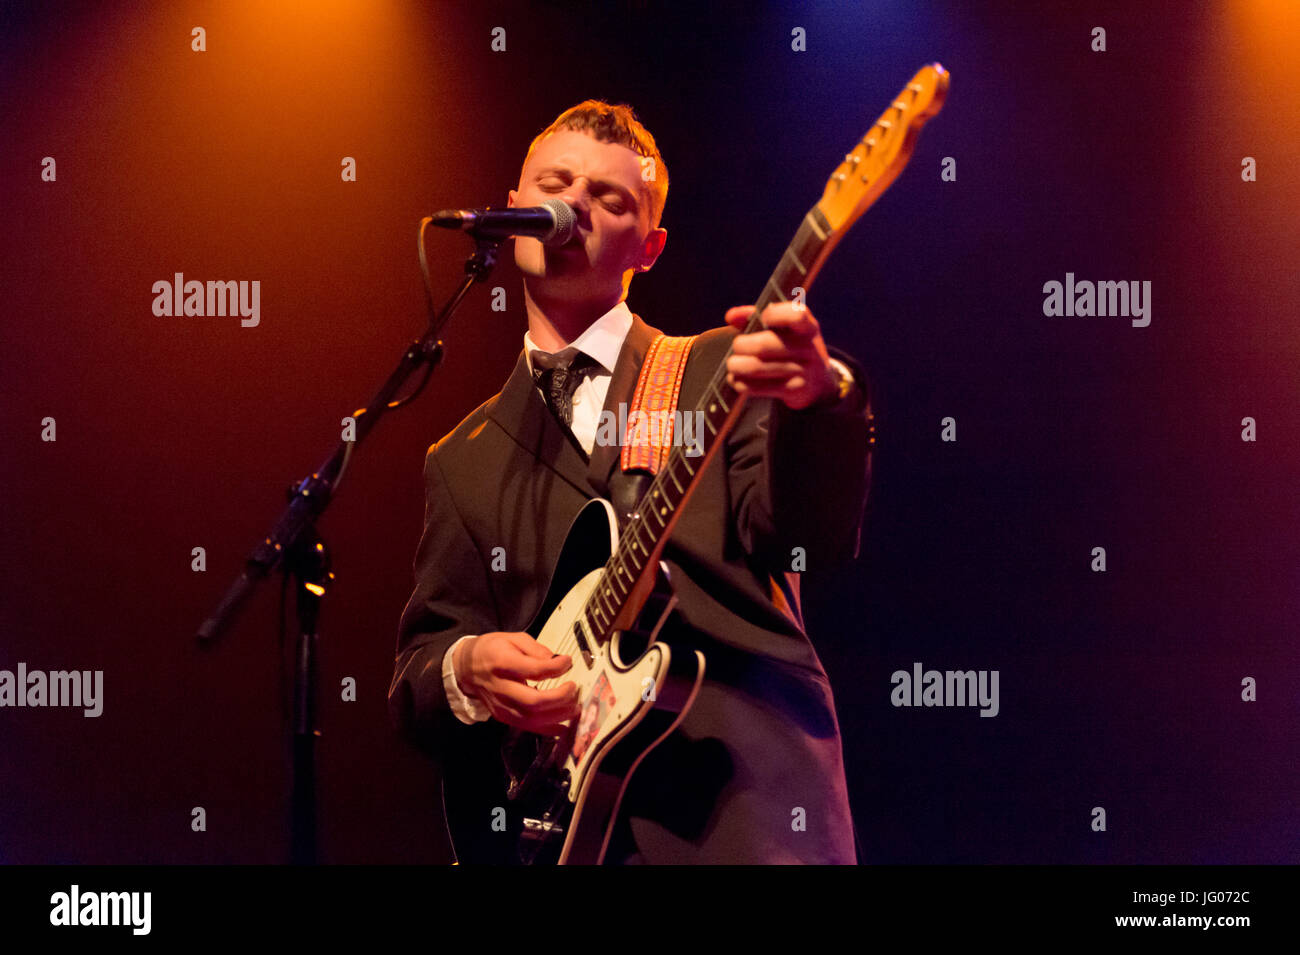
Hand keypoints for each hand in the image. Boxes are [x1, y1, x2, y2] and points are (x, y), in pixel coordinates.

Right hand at [453, 632, 581, 734]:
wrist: (467, 667)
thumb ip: (536, 649)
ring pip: (532, 719)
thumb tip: (557, 660)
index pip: (534, 670)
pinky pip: (528, 727)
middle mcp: (500, 688)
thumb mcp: (513, 638)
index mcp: (502, 663)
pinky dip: (548, 729)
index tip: (568, 661)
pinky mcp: (503, 717)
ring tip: (574, 706)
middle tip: (574, 689)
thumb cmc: (492, 650)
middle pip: (533, 702)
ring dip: (558, 715)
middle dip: (560, 698)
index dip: (556, 667)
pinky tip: (564, 725)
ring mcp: (500, 706)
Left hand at [724, 303, 839, 409]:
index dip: (774, 313)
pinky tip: (737, 379)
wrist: (818, 381)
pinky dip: (740, 383)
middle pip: (764, 345)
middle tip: (736, 346)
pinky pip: (757, 387)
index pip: (795, 316)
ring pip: (756, 367)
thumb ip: (755, 317)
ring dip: (736, 365)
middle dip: (741, 345)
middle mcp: (809, 348)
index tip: (762, 317)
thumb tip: (731, 316)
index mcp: (808, 327)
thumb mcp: (784, 329)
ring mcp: (803, 371)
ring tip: (733, 364)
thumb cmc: (791, 347)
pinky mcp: (793, 391)